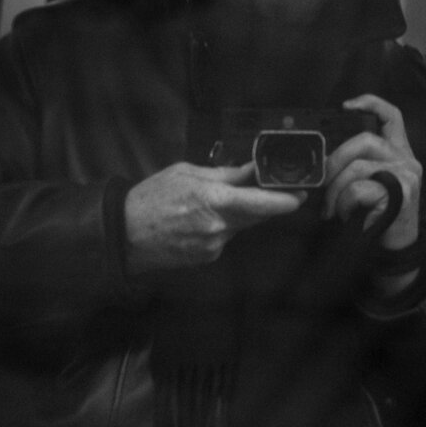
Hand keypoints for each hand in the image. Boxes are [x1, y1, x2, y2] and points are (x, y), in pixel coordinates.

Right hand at [123, 162, 303, 272]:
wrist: (125, 234)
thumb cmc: (151, 198)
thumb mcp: (186, 174)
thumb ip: (224, 174)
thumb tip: (250, 169)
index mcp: (213, 201)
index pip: (260, 203)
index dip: (284, 201)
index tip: (300, 195)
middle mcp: (218, 227)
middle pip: (257, 216)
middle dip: (267, 203)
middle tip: (275, 190)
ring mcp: (213, 245)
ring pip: (241, 226)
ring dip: (240, 214)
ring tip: (215, 201)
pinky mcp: (207, 257)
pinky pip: (225, 237)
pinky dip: (222, 226)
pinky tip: (201, 220)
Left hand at [322, 95, 422, 251]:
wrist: (396, 250)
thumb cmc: (377, 216)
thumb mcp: (373, 184)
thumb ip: (358, 165)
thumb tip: (323, 159)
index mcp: (400, 153)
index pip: (392, 116)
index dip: (370, 103)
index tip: (345, 106)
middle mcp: (407, 161)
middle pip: (364, 141)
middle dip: (334, 161)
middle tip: (322, 185)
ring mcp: (406, 177)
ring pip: (357, 167)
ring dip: (335, 190)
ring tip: (332, 208)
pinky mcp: (400, 196)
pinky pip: (358, 191)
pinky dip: (344, 204)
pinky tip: (347, 216)